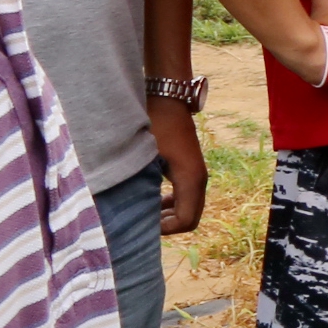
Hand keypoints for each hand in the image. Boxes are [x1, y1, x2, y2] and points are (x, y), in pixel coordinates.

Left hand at [149, 101, 208, 236]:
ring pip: (190, 209)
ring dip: (169, 215)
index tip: (141, 223)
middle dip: (168, 225)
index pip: (186, 221)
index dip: (164, 229)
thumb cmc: (152, 124)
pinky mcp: (191, 169)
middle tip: (142, 221)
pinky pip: (187, 197)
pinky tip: (151, 197)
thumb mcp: (141, 156)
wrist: (167, 98)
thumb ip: (138, 186)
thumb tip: (127, 214)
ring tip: (144, 209)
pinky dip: (172, 204)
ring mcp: (197, 173)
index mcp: (191, 178)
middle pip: (191, 219)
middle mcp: (199, 178)